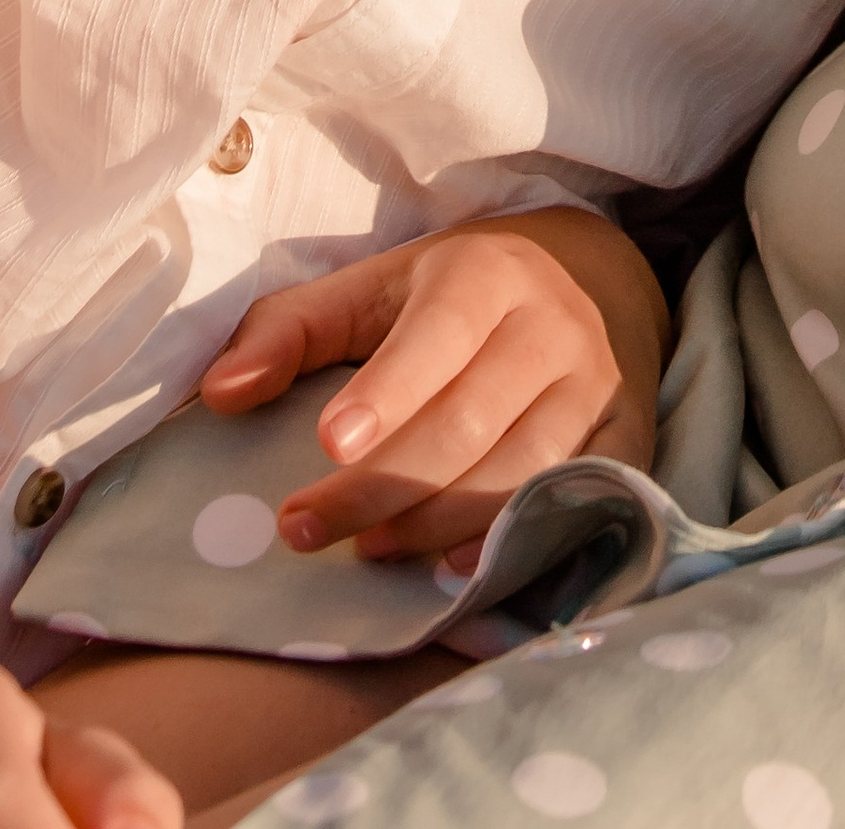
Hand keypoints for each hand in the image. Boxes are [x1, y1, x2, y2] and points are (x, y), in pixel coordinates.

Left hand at [196, 209, 666, 563]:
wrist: (592, 278)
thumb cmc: (452, 294)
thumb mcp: (373, 288)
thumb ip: (292, 333)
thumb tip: (216, 394)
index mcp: (484, 274)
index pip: (437, 338)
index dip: (386, 395)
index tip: (328, 446)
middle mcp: (551, 327)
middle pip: (468, 424)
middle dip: (381, 488)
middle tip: (305, 529)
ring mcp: (597, 386)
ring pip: (518, 472)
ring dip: (434, 525)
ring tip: (367, 549)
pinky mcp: (627, 437)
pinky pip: (572, 503)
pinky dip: (511, 542)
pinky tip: (452, 571)